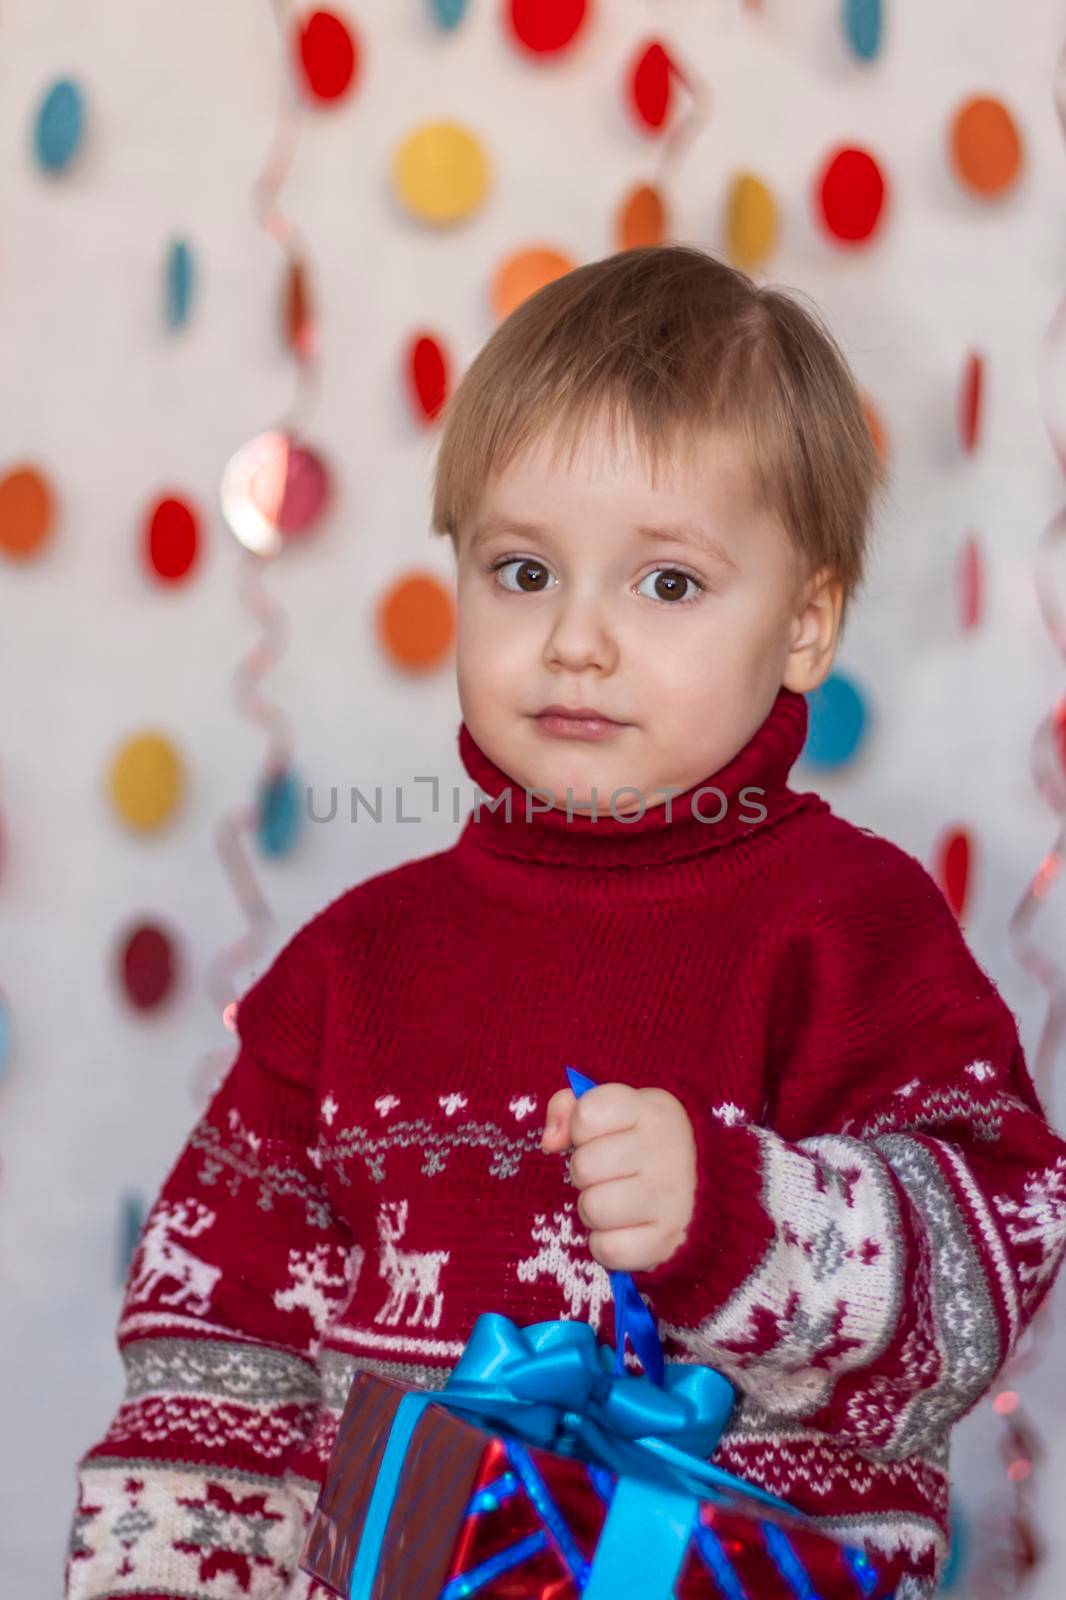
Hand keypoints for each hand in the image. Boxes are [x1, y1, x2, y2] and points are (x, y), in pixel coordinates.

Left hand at [541, 1082, 696, 1273]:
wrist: (704, 1195)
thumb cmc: (644, 1146)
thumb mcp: (616, 1112)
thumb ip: (571, 1108)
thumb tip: (550, 1142)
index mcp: (653, 1112)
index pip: (586, 1114)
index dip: (581, 1129)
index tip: (600, 1135)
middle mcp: (666, 1151)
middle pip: (583, 1166)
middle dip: (585, 1173)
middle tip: (608, 1174)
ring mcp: (670, 1199)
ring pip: (592, 1208)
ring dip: (593, 1210)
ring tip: (614, 1202)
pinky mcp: (666, 1243)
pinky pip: (607, 1249)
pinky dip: (606, 1244)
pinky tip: (624, 1230)